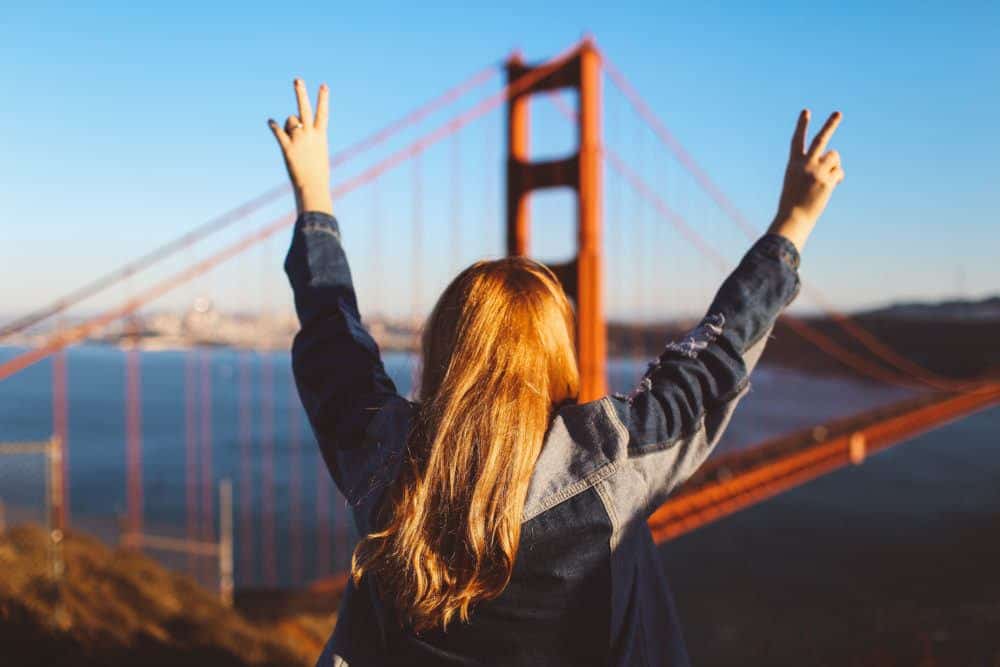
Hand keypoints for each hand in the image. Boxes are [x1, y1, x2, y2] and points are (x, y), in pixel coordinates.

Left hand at [268, 79, 332, 215]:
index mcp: (321, 135)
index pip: (323, 113)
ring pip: (290, 121)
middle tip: (297, 79)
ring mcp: (299, 140)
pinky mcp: (287, 147)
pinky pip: (278, 132)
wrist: (313, 186)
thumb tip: (294, 127)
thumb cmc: (317, 172)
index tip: (324, 85)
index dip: (323, 98)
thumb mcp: (318, 152)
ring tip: (292, 137)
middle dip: (301, 93)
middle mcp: (310, 134)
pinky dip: (274, 127)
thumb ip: (309, 138)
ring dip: (288, 124)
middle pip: (305, 108)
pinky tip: (270, 122)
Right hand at [768, 109, 844, 250]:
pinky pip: (839, 172)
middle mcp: (805, 164)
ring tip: (826, 178)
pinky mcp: (826, 180)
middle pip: (820, 139)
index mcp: (793, 164)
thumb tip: (835, 162)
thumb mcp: (797, 182)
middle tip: (838, 113)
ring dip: (834, 164)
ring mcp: (816, 171)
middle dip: (830, 125)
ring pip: (834, 156)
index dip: (802, 125)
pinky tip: (828, 187)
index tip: (806, 111)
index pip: (797, 140)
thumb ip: (813, 168)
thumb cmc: (793, 203)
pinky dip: (837, 178)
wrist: (793, 217)